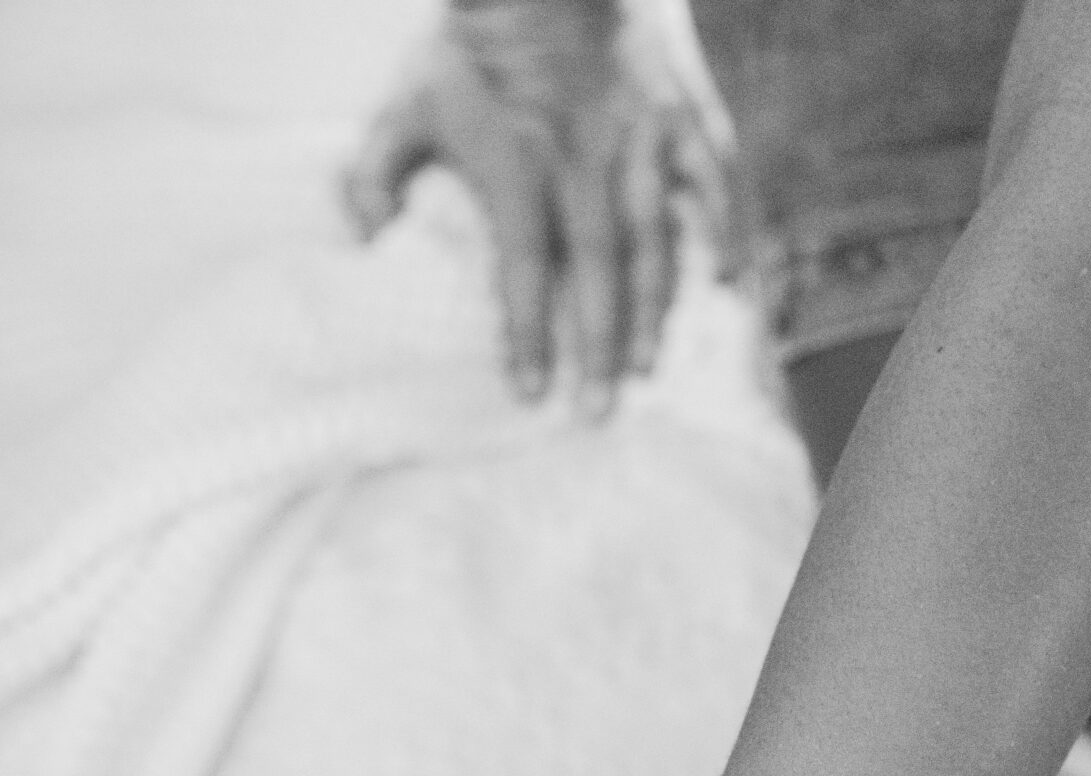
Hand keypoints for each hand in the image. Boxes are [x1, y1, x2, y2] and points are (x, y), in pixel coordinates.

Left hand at [342, 0, 728, 414]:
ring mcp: (638, 137)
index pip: (526, 267)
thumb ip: (376, 173)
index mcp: (518, 163)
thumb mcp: (405, 102)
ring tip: (644, 370)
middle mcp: (584, 159)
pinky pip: (709, 179)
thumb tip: (365, 237)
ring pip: (653, 238)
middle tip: (595, 411)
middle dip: (597, 346)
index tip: (529, 391)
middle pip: (595, 271)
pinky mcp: (675, 114)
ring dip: (652, 310)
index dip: (529, 333)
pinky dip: (721, 232)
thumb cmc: (467, 48)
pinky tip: (725, 284)